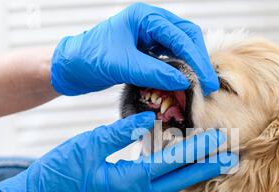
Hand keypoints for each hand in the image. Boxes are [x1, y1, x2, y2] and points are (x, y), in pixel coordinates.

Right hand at [0, 112, 236, 191]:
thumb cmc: (58, 173)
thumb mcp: (87, 145)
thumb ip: (120, 132)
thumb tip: (149, 117)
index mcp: (127, 183)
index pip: (170, 165)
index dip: (196, 152)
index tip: (218, 142)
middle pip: (177, 181)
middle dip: (205, 168)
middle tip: (230, 157)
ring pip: (167, 185)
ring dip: (190, 172)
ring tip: (213, 160)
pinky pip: (153, 186)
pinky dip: (169, 174)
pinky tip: (179, 165)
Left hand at [51, 3, 218, 95]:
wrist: (70, 67)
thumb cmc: (89, 58)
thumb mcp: (122, 65)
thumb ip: (154, 72)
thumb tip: (184, 81)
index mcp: (144, 17)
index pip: (180, 35)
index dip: (196, 59)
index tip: (206, 82)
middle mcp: (150, 23)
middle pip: (186, 38)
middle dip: (198, 61)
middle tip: (208, 86)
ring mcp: (149, 37)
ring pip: (181, 48)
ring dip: (191, 66)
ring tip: (199, 87)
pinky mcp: (147, 51)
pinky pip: (170, 59)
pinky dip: (179, 71)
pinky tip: (183, 84)